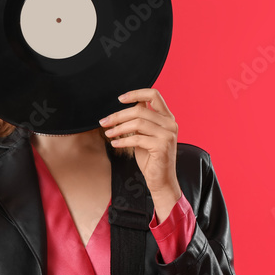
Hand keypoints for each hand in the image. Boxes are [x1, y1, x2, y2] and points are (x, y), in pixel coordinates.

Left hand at [99, 88, 181, 202]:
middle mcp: (170, 124)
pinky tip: (115, 143)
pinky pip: (137, 138)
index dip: (136, 93)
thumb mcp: (145, 135)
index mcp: (167, 118)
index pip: (154, 95)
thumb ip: (140, 121)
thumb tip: (125, 108)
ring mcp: (168, 134)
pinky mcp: (162, 146)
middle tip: (104, 122)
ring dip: (119, 128)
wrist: (161, 180)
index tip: (120, 99)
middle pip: (140, 110)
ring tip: (108, 133)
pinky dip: (123, 140)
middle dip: (118, 115)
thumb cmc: (152, 158)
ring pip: (138, 123)